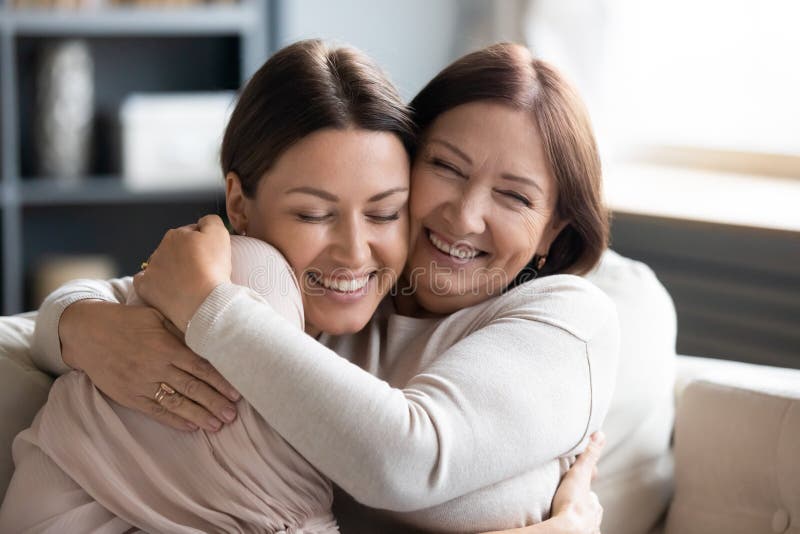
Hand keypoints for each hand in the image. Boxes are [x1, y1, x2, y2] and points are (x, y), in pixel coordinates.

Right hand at [60, 299, 240, 431]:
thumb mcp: (155, 317)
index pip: (200, 367)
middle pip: (192, 388)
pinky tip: (191, 427)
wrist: (87, 333)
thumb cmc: (127, 321)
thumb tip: (208, 337)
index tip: (236, 393)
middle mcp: (155, 367)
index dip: (219, 381)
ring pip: (176, 403)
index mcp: (166, 346)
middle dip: (214, 403)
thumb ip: (180, 330)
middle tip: (233, 415)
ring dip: (199, 416)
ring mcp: (141, 384)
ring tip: (217, 426)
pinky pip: (155, 411)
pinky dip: (174, 420)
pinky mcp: (129, 396)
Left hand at [134, 215, 231, 331]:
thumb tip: (202, 222)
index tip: (211, 256)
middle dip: (186, 256)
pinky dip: (154, 284)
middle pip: (175, 249)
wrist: (203, 301)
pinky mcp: (145, 288)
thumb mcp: (220, 234)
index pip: (190, 234)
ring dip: (171, 270)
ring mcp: (151, 269)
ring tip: (188, 283)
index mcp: (176, 234)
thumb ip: (210, 221)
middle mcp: (159, 248)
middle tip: (203, 270)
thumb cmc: (213, 269)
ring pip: (161, 264)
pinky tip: (166, 289)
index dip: (203, 244)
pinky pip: (144, 281)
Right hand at [549, 432, 604, 533]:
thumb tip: (600, 434)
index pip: (592, 498)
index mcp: (594, 505)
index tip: (579, 491)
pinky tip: (564, 529)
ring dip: (578, 521)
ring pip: (585, 525)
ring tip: (566, 518)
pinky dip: (571, 530)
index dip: (586, 494)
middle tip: (570, 504)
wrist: (565, 530)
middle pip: (589, 513)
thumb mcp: (580, 473)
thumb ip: (589, 455)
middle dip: (582, 508)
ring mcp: (587, 531)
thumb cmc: (572, 503)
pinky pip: (576, 533)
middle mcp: (593, 520)